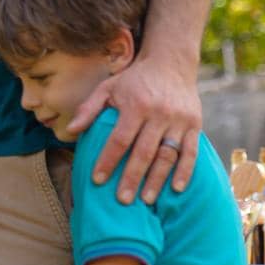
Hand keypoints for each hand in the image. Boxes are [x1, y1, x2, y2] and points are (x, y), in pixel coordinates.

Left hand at [67, 55, 201, 204]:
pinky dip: (185, 172)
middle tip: (122, 200)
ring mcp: (179, 121)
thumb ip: (89, 109)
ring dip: (157, 179)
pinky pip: (191, 152)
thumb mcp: (107, 88)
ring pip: (168, 155)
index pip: (119, 139)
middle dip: (132, 178)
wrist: (171, 63)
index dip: (108, 160)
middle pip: (144, 152)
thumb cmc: (133, 79)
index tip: (97, 179)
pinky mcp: (195, 125)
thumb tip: (69, 131)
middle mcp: (159, 114)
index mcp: (136, 105)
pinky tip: (176, 189)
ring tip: (146, 200)